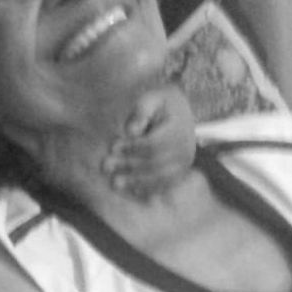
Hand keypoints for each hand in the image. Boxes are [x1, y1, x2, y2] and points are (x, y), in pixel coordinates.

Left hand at [104, 84, 195, 198]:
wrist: (181, 112)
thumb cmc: (160, 104)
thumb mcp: (151, 100)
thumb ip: (141, 112)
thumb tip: (130, 131)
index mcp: (179, 130)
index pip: (153, 144)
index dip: (132, 147)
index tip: (112, 147)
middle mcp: (185, 150)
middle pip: (155, 163)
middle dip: (129, 166)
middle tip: (105, 166)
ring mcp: (184, 164)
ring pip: (160, 178)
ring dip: (136, 182)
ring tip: (115, 183)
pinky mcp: (180, 174)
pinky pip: (164, 185)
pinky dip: (148, 190)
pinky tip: (131, 191)